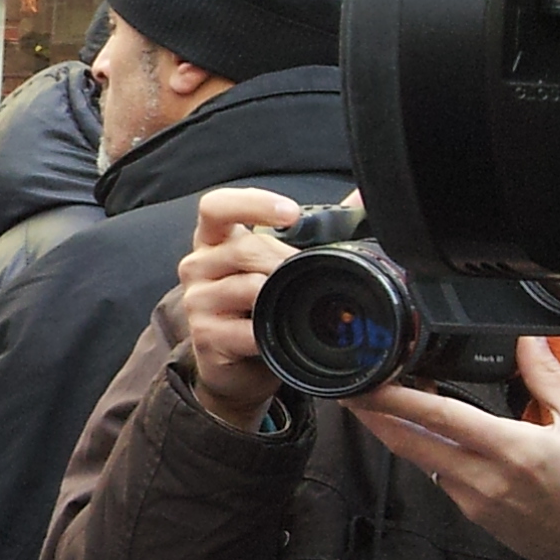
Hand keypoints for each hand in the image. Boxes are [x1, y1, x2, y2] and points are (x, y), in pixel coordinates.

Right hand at [176, 189, 303, 430]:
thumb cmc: (259, 304)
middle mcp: (197, 265)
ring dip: (282, 297)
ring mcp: (197, 301)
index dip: (252, 204)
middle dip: (287, 261)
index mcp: (213, 239)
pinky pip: (248, 328)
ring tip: (295, 307)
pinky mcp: (205, 335)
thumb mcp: (278, 261)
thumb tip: (362, 196)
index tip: (291, 215)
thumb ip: (315, 229)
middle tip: (311, 276)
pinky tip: (280, 335)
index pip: (216, 206)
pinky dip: (273, 332)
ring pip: (249, 287)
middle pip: (244, 248)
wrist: (236, 363)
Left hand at [348, 338, 559, 559]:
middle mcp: (487, 480)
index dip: (391, 398)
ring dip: (404, 435)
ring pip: (423, 462)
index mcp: (513, 451)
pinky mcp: (480, 520)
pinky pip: (444, 481)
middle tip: (353, 393)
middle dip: (373, 417)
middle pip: (408, 444)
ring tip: (394, 407)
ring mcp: (478, 503)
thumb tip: (529, 343)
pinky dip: (433, 457)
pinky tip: (437, 441)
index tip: (364, 384)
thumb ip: (548, 379)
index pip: (436, 416)